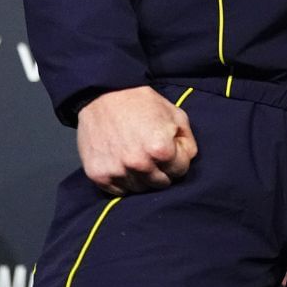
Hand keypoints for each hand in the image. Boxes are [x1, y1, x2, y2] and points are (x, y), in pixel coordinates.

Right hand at [75, 86, 196, 195]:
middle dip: (162, 170)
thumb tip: (187, 160)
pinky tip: (124, 164)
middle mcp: (139, 164)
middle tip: (154, 154)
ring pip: (140, 189)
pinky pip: (118, 191)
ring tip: (138, 157)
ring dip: (143, 177)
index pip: (180, 170)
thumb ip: (187, 141)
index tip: (170, 148)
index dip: (178, 158)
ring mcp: (117, 171)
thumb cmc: (142, 104)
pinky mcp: (98, 175)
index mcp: (161, 149)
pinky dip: (123, 181)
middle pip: (161, 183)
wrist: (104, 95)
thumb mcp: (176, 115)